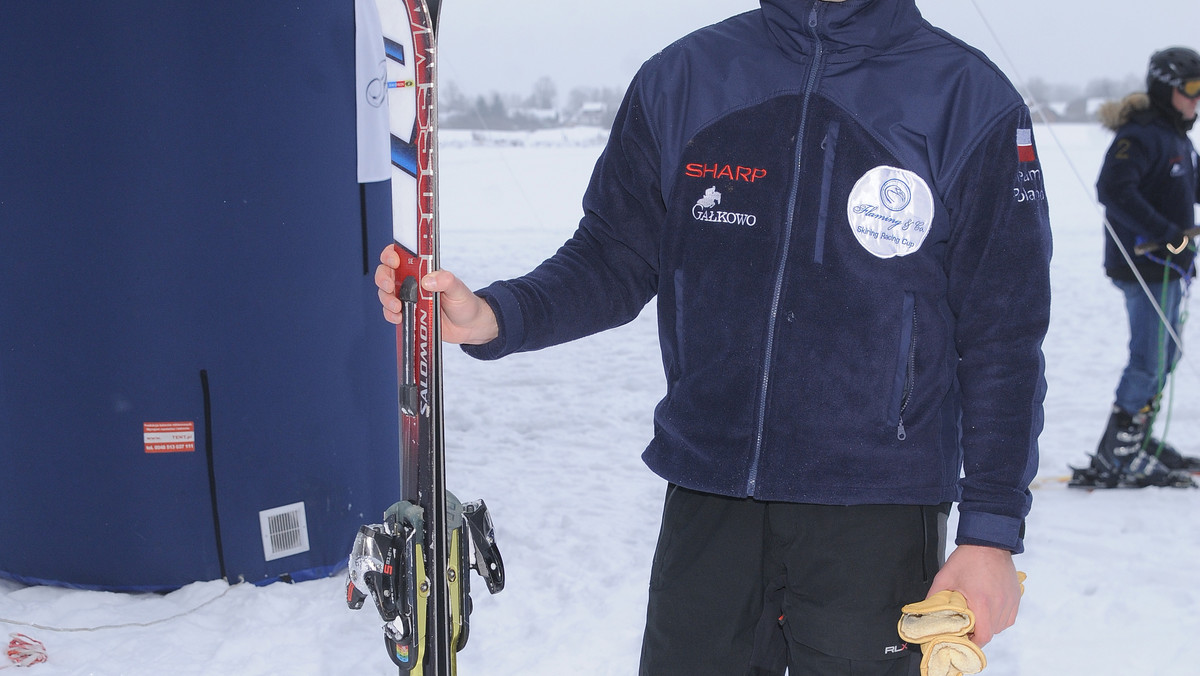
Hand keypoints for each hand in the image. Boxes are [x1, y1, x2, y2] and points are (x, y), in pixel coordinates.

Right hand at [374, 246, 498, 344]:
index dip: (391, 255)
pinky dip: (390, 315)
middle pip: (386, 273)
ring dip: (386, 299)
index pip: (400, 255)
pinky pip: (391, 313)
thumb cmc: (464, 302)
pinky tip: (398, 318)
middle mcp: (412, 282)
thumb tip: (427, 280)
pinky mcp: (408, 314)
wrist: (469, 327)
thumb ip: (446, 281)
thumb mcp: (459, 289)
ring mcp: (408, 298)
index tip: (394, 261)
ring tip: (398, 308)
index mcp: (423, 270)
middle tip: (389, 287)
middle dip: (383, 278)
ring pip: (386, 294)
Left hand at [925, 544, 1020, 646]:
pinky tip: (988, 610)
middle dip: (977, 633)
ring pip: (1000, 627)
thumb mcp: (945, 577)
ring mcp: (1010, 601)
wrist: (988, 542)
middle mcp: (999, 604)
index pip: (982, 636)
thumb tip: (926, 611)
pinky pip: (1008, 618)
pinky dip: (998, 619)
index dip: (972, 641)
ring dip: (988, 626)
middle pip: (991, 633)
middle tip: (966, 625)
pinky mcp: (1016, 597)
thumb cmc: (968, 559)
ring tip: (976, 616)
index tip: (962, 637)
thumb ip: (934, 597)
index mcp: (982, 602)